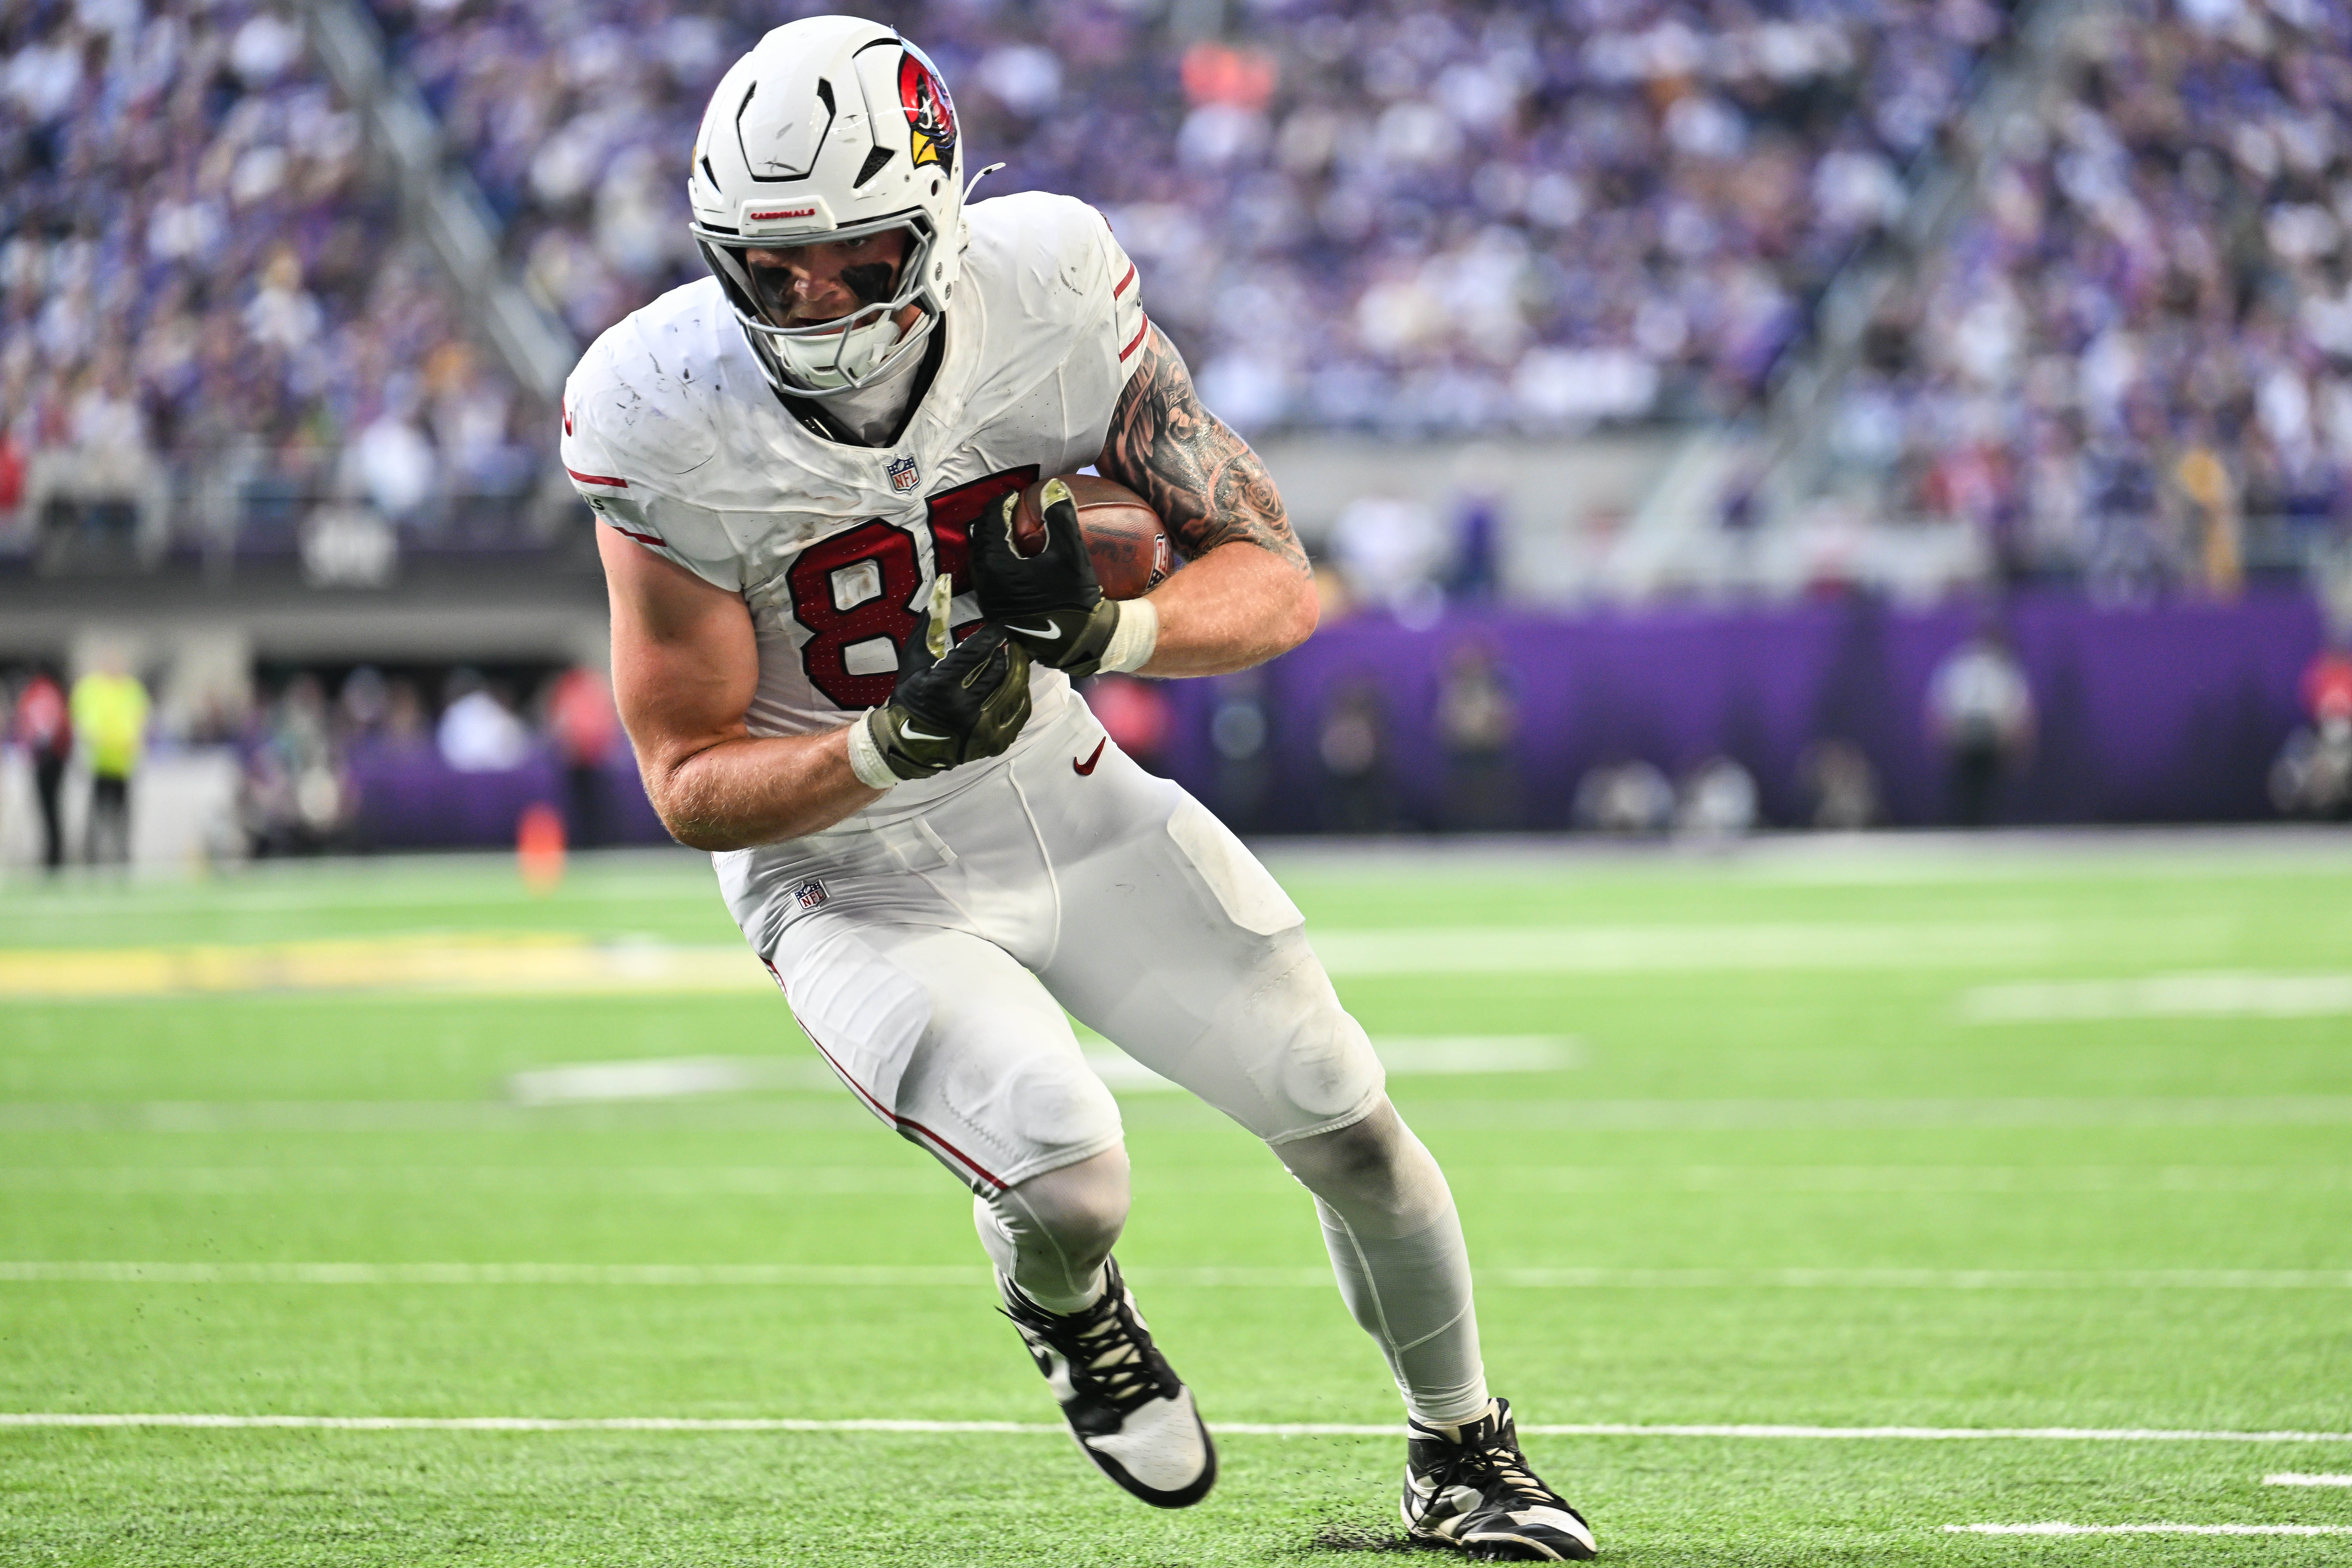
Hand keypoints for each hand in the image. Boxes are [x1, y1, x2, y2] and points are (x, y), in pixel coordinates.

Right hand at [863, 609, 1031, 779]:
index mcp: (941, 687)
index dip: (992, 636)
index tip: (998, 627)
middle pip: (999, 670)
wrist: (909, 745)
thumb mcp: (912, 664)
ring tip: (1015, 658)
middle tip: (1009, 642)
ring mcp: (981, 729)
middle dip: (1007, 652)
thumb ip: (926, 631)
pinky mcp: (994, 742)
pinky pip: (1019, 713)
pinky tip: (1016, 683)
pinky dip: (1021, 695)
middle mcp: (964, 709)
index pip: (977, 653)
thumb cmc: (911, 699)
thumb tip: (937, 597)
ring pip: (1013, 690)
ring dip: (1017, 670)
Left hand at [973, 477, 1121, 677]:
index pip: (991, 523)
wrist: (1078, 642)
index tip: (1016, 496)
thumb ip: (1060, 515)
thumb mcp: (1071, 553)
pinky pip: (987, 577)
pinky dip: (996, 561)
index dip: (1002, 504)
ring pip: (981, 560)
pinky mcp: (995, 612)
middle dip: (994, 522)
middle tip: (1011, 511)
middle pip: (980, 540)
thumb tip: (1053, 487)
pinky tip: (1014, 559)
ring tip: (1011, 531)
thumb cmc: (1074, 598)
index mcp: (997, 566)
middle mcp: (985, 584)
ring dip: (993, 542)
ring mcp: (988, 601)